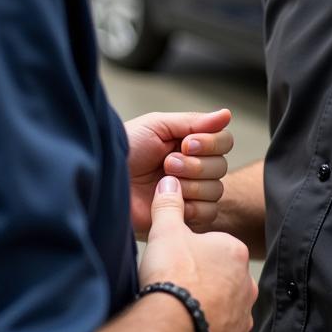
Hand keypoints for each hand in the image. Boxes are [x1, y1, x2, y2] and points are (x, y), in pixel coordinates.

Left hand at [126, 109, 232, 236]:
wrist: (104, 181)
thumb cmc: (125, 149)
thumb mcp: (156, 126)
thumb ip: (193, 122)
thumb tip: (227, 114)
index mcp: (188, 143)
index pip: (223, 141)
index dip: (211, 143)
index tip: (185, 143)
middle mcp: (193, 167)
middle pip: (221, 166)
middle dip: (195, 165)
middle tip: (167, 164)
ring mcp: (189, 193)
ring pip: (216, 190)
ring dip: (191, 185)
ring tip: (163, 183)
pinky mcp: (184, 217)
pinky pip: (208, 213)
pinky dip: (191, 206)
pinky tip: (170, 200)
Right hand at [141, 176, 256, 331]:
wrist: (173, 331)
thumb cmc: (173, 277)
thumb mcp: (165, 230)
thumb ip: (169, 204)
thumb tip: (169, 182)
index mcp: (234, 253)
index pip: (216, 247)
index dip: (193, 253)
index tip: (177, 261)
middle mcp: (245, 287)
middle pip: (223, 278)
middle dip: (204, 281)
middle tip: (178, 285)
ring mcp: (241, 319)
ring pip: (224, 309)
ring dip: (208, 308)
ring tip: (182, 309)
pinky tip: (188, 330)